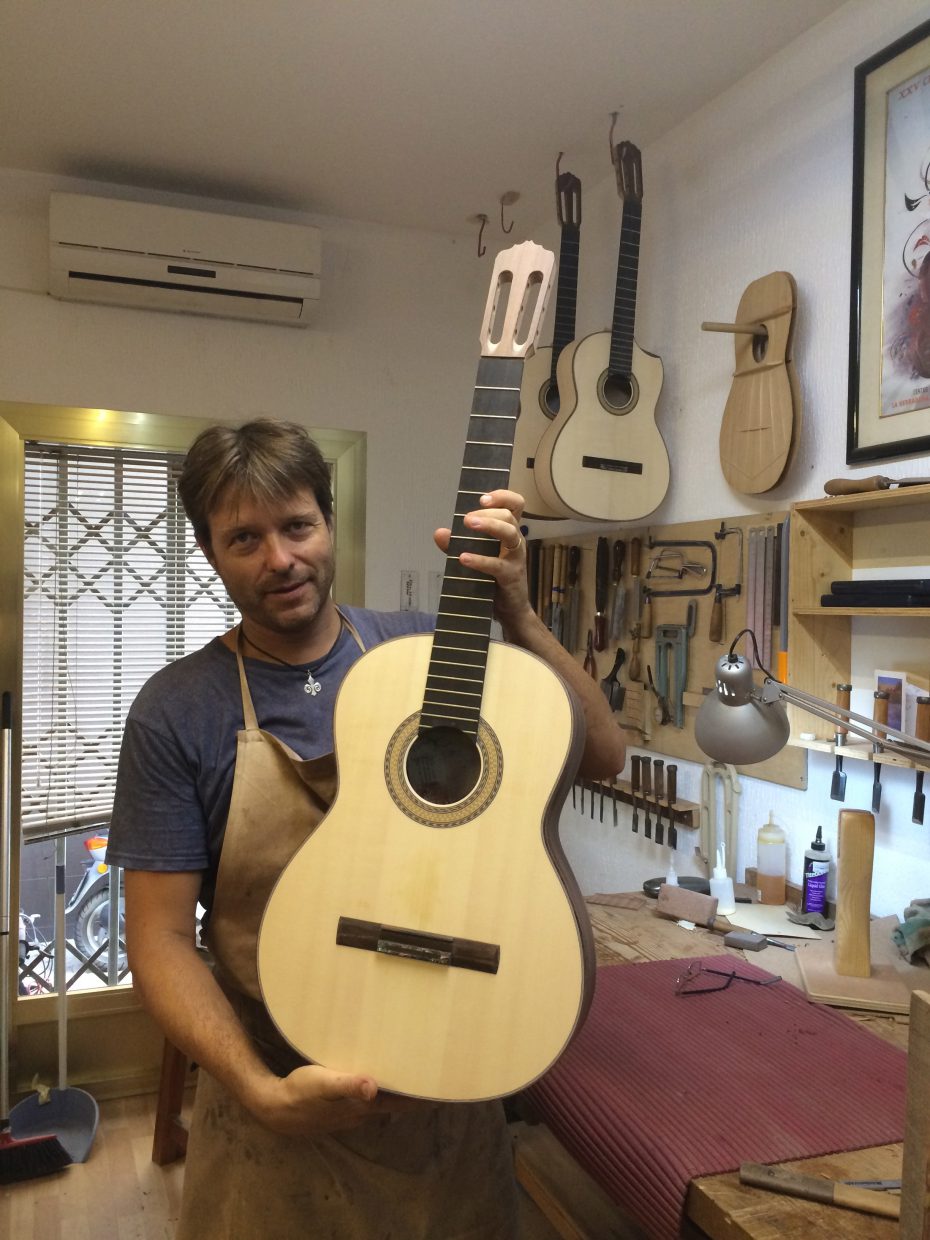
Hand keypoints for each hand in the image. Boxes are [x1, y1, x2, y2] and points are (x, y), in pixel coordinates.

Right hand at [251, 1064, 428, 1135]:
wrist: (274, 1109)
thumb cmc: (301, 1093)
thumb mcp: (324, 1083)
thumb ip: (348, 1084)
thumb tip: (372, 1086)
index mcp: (363, 1106)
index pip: (400, 1103)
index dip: (420, 1097)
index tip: (441, 1088)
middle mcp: (361, 1113)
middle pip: (394, 1103)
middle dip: (412, 1093)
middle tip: (430, 1076)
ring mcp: (349, 1114)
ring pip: (380, 1103)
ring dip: (395, 1092)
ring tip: (409, 1076)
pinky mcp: (338, 1109)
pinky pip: (365, 1101)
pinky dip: (377, 1092)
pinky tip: (374, 1081)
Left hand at [433, 489, 530, 630]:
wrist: (510, 610)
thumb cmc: (493, 579)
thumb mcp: (474, 557)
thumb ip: (457, 545)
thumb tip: (439, 533)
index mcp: (509, 532)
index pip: (515, 505)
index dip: (502, 496)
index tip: (482, 498)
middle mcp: (515, 541)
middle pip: (509, 516)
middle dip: (487, 512)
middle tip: (466, 518)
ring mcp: (516, 558)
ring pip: (510, 533)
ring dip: (489, 525)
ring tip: (467, 524)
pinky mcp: (511, 576)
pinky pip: (497, 565)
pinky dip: (480, 560)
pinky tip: (464, 558)